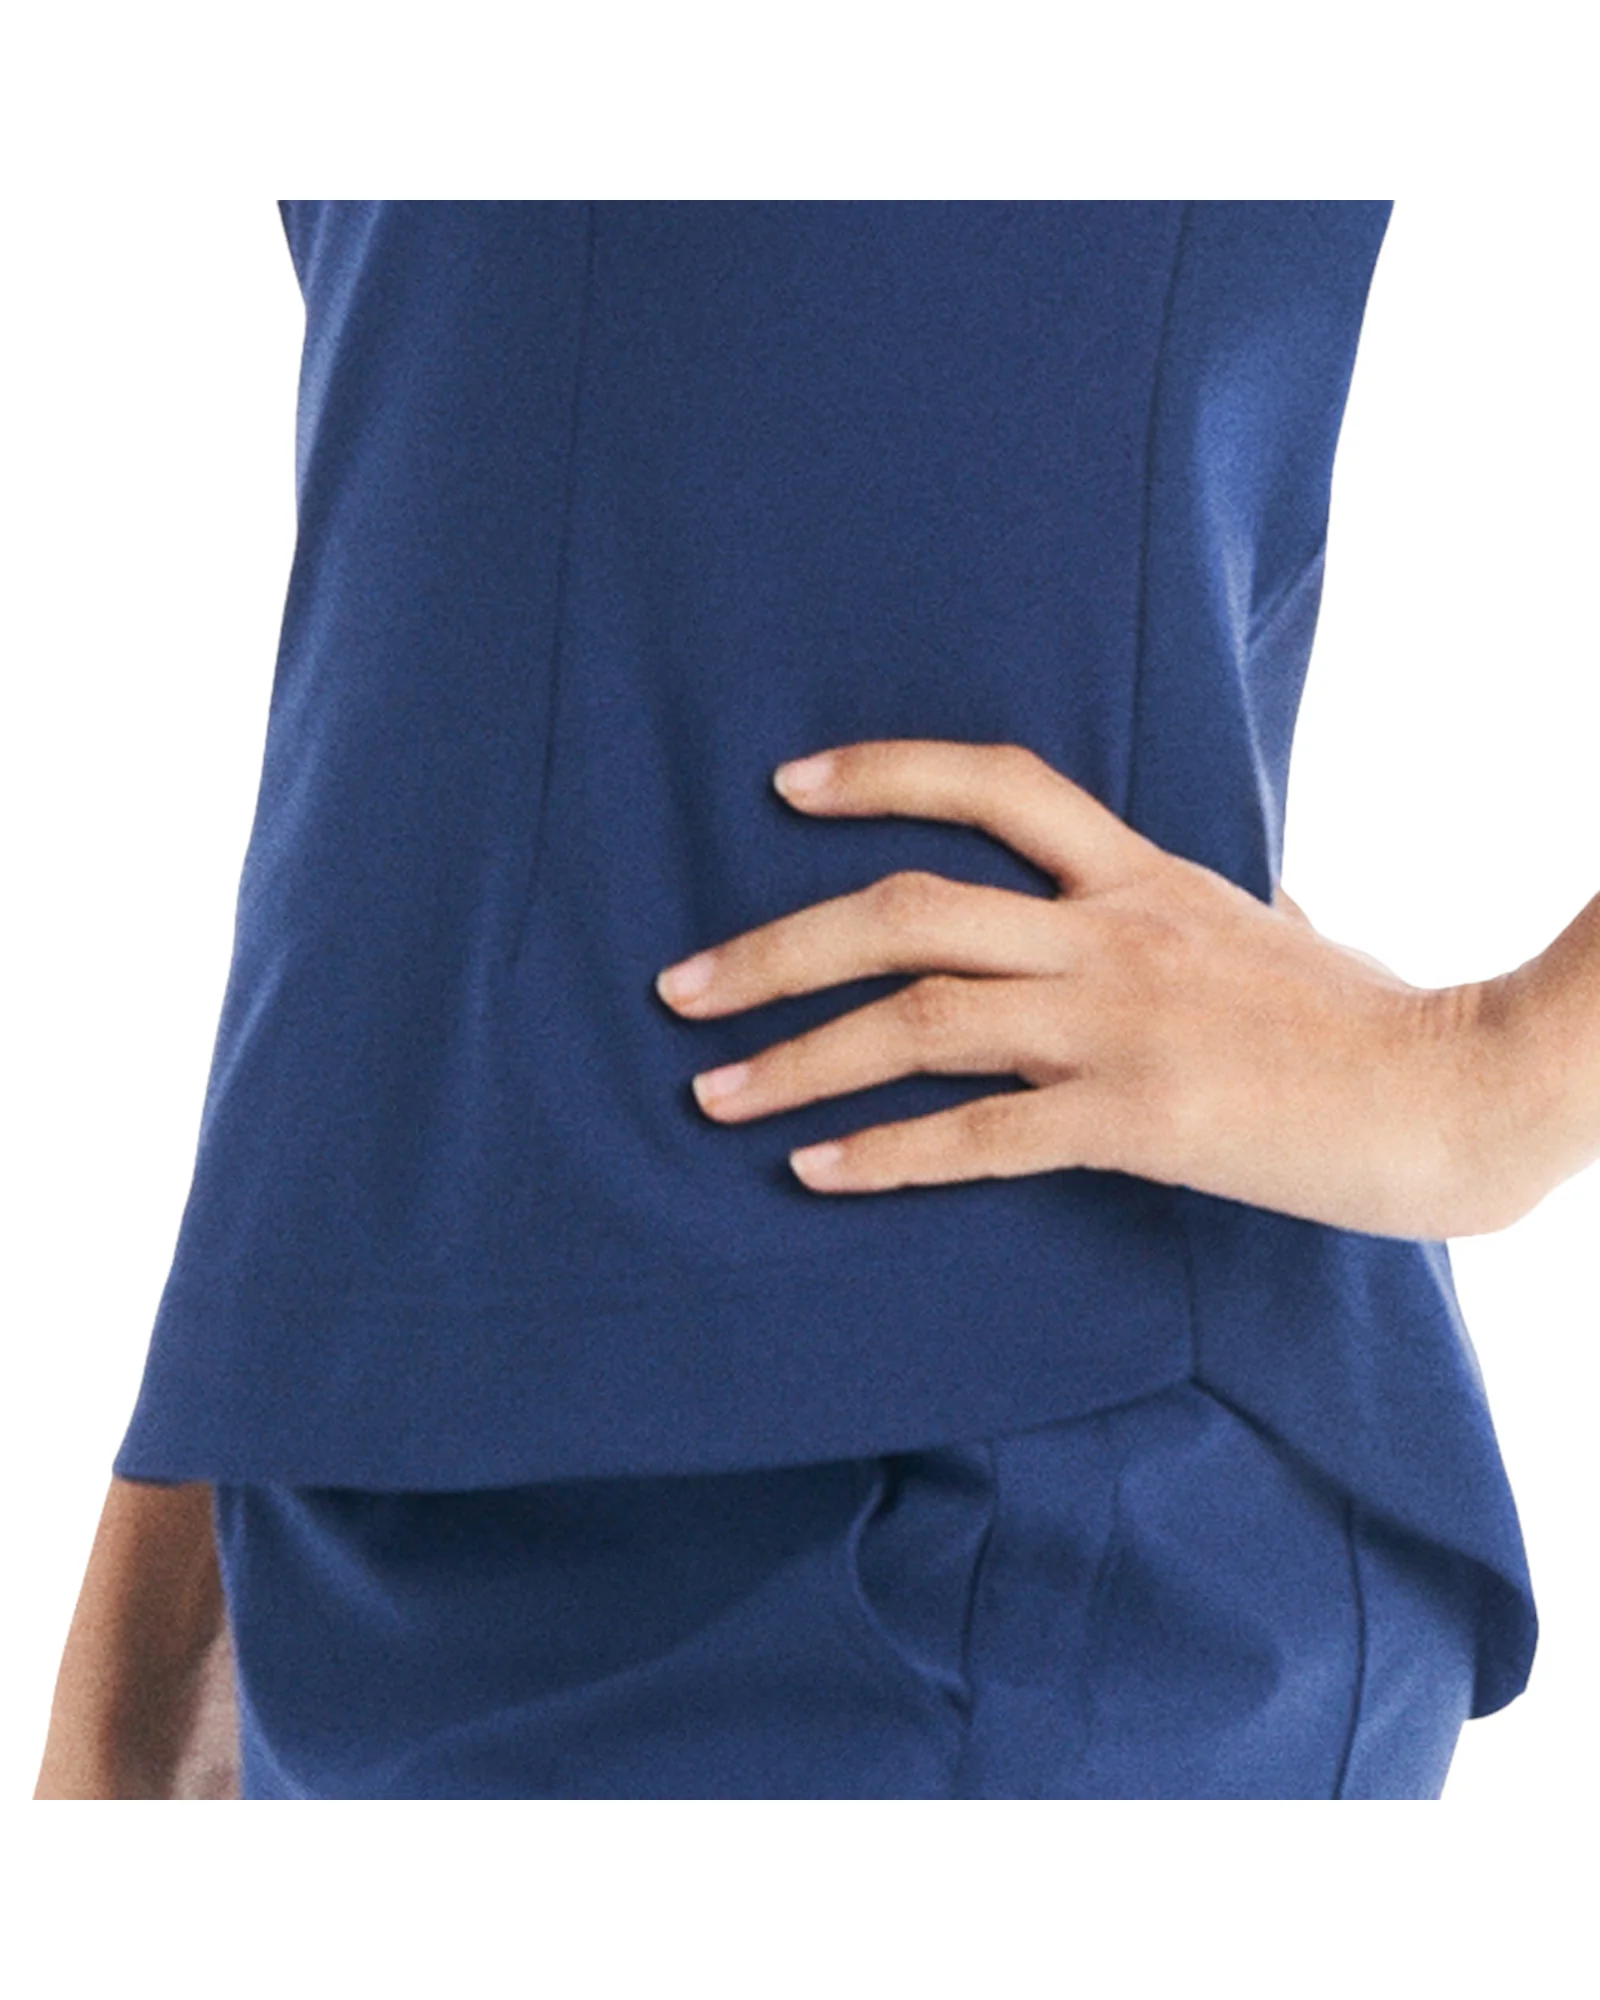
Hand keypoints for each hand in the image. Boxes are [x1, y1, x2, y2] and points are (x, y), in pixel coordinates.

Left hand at [654, 739, 1535, 1239]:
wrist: (1462, 1086)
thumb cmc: (1370, 1017)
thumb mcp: (1267, 929)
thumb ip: (1193, 913)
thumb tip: (1189, 908)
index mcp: (1141, 876)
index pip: (995, 784)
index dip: (882, 773)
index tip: (784, 786)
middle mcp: (1112, 933)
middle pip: (909, 909)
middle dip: (778, 945)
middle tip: (682, 987)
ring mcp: (1119, 1023)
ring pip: (920, 1021)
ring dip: (799, 1058)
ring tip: (710, 1092)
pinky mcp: (1137, 1119)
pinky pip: (979, 1137)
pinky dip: (885, 1156)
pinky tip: (813, 1172)